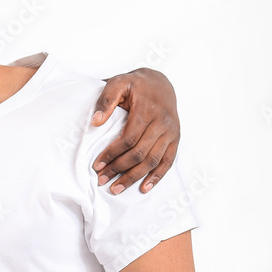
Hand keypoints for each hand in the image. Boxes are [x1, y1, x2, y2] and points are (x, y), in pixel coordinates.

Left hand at [91, 67, 179, 194]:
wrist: (160, 82)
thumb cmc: (136, 84)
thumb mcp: (118, 83)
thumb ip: (106, 100)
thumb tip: (95, 122)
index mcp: (148, 110)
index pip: (128, 139)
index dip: (112, 154)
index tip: (97, 165)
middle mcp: (163, 123)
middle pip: (140, 153)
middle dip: (119, 169)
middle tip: (101, 180)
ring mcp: (171, 132)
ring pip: (152, 161)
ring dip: (134, 177)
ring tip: (116, 188)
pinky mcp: (175, 138)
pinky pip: (168, 161)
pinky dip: (157, 177)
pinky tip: (144, 188)